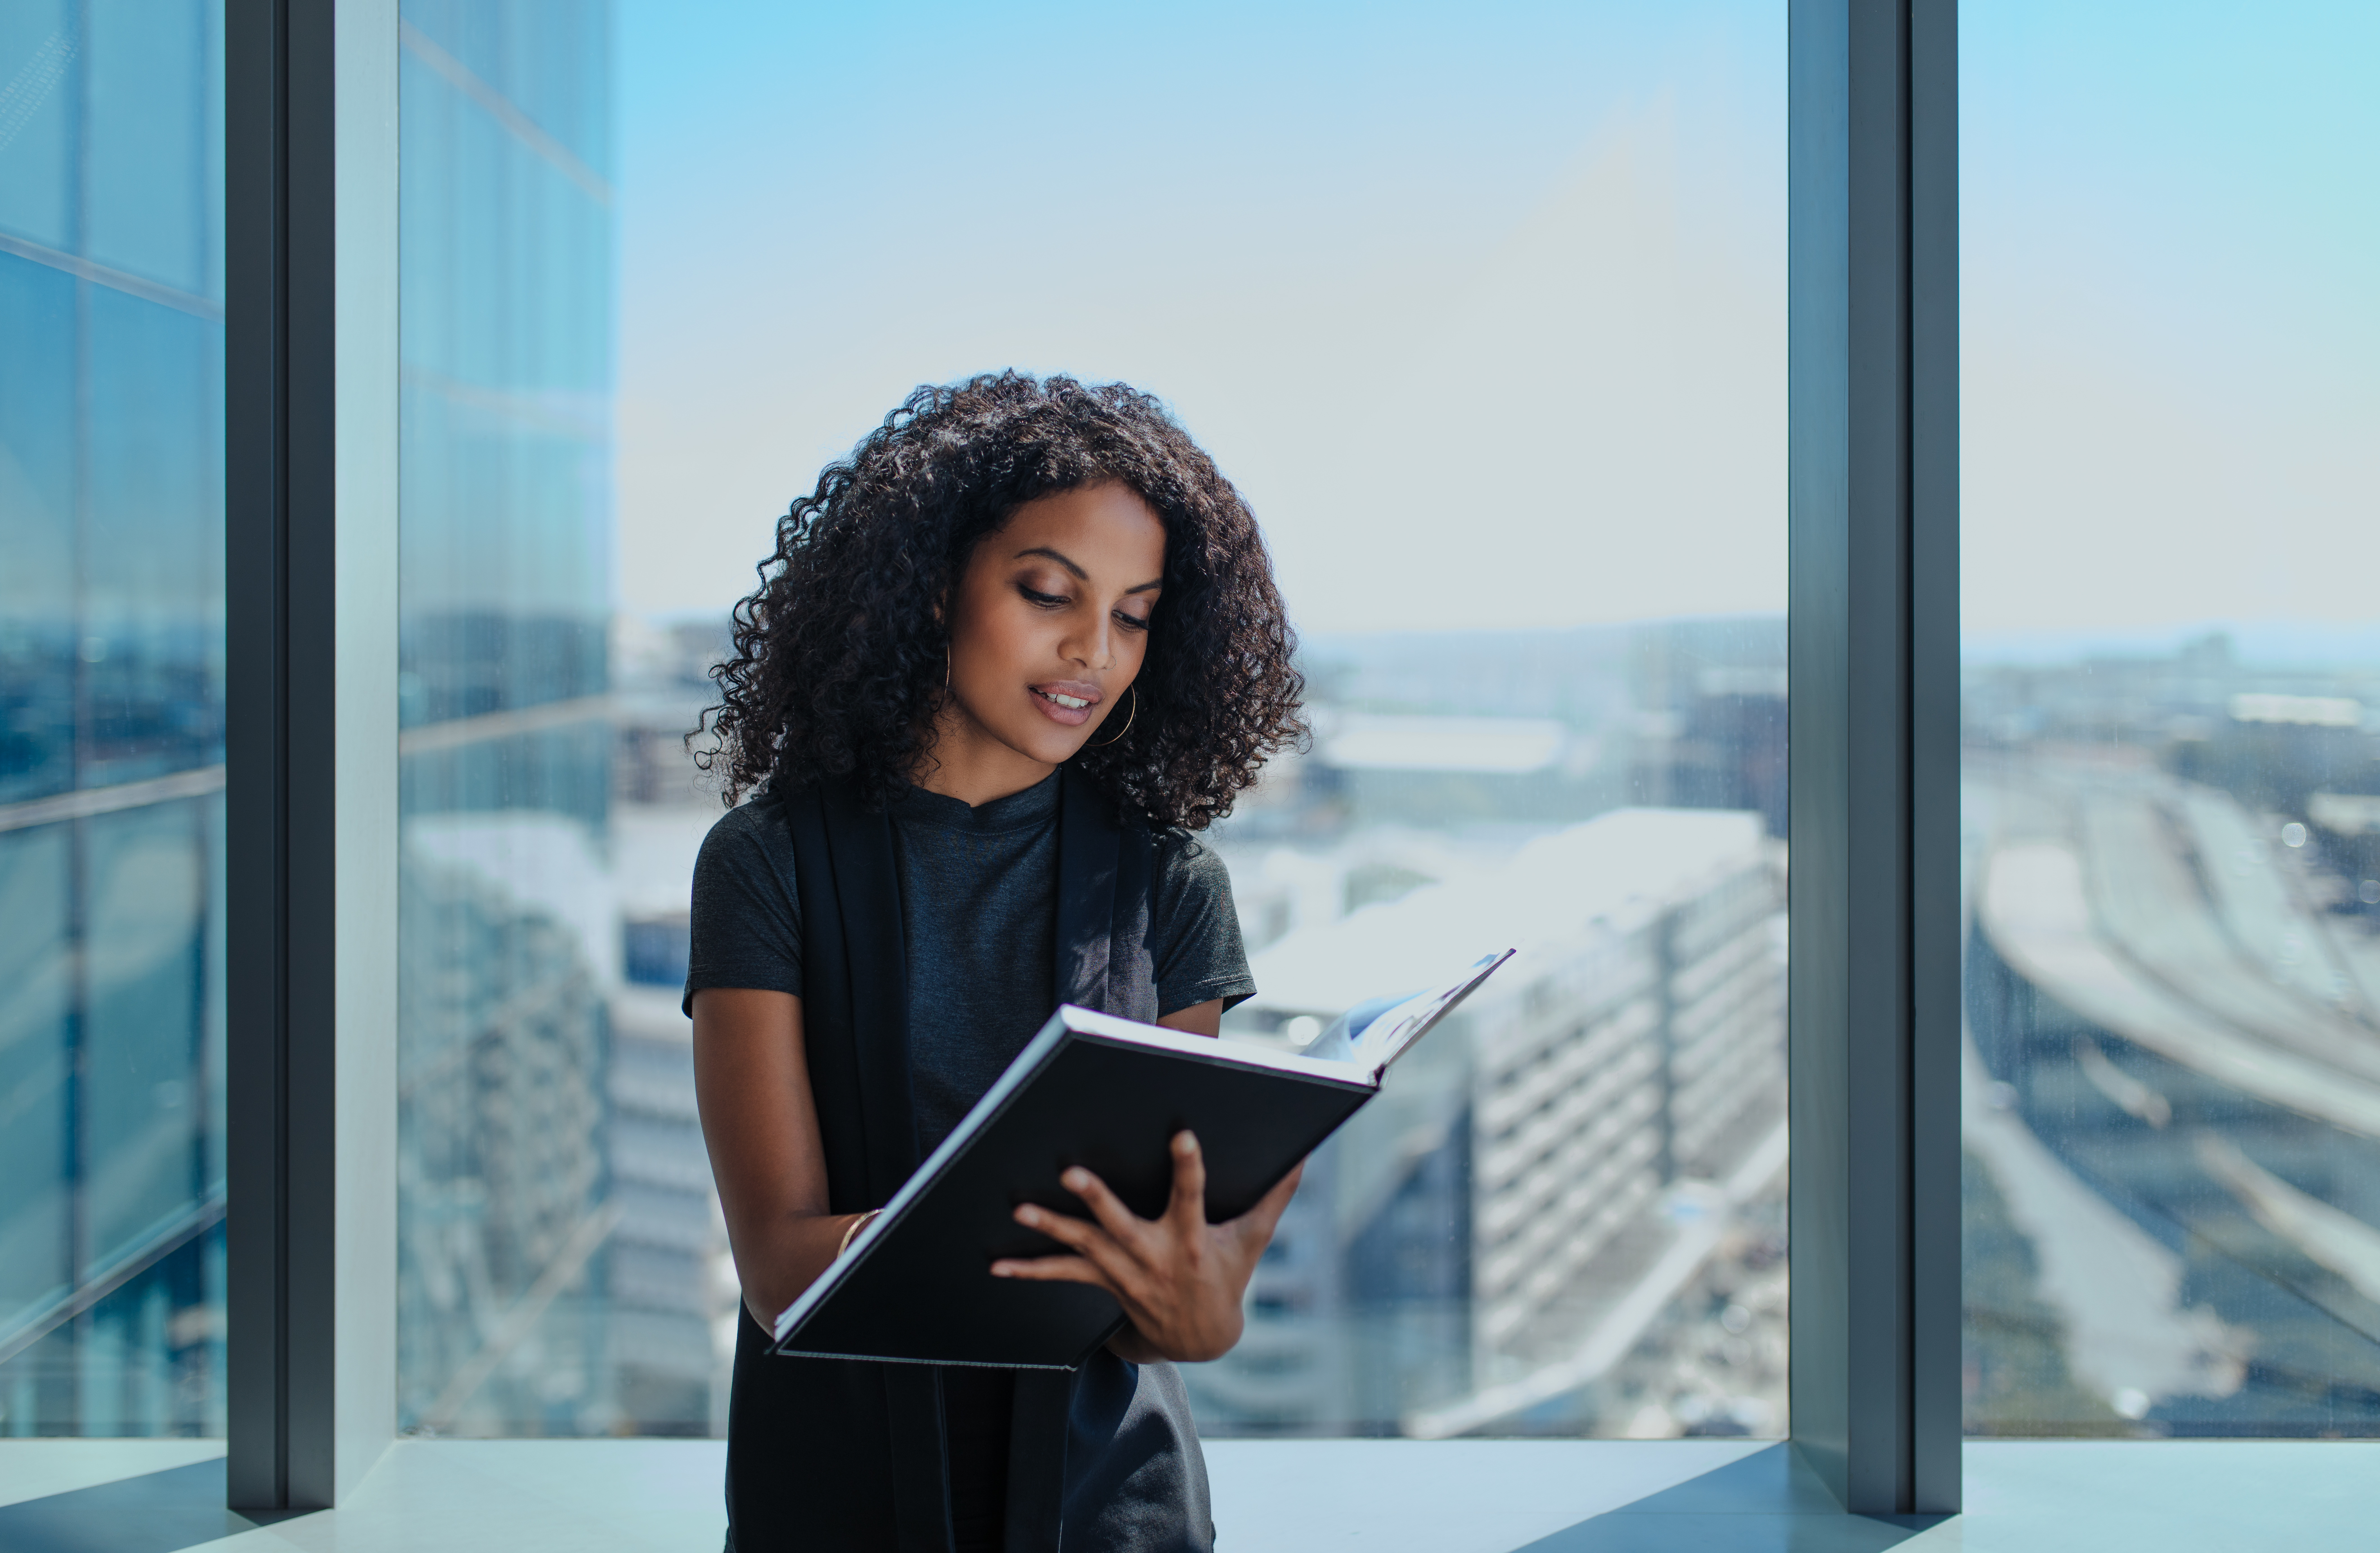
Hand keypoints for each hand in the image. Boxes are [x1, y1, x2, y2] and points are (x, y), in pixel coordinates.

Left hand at [990, 1131, 1302, 1363]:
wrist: (1201, 1338)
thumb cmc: (1227, 1276)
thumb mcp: (1254, 1239)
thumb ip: (1275, 1195)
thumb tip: (1304, 1155)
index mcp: (1191, 1240)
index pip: (1192, 1196)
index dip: (1188, 1166)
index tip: (1181, 1135)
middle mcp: (1154, 1256)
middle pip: (1121, 1224)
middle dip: (1097, 1199)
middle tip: (1071, 1172)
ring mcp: (1125, 1272)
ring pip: (1084, 1246)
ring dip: (1052, 1228)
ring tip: (1021, 1209)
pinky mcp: (1105, 1283)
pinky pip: (1062, 1276)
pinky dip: (1030, 1270)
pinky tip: (998, 1265)